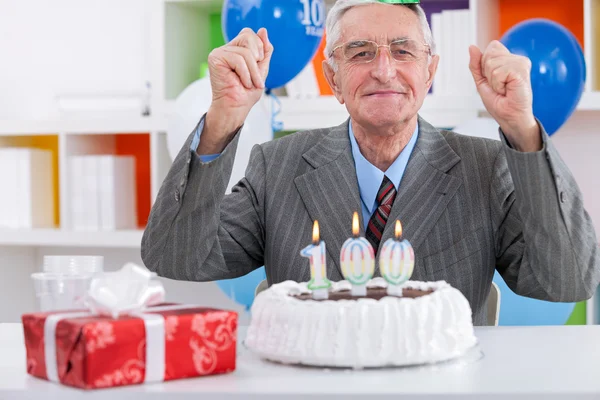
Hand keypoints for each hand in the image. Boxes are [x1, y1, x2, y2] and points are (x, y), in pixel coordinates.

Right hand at [199, 28, 273, 154]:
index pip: (249, 33)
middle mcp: (228, 49)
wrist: (236, 107)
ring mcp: (220, 52)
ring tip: (250, 84)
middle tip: (255, 76)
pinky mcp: (215, 58)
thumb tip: (263, 30)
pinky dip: (245, 73)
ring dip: (253, 72)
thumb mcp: (262, 69)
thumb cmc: (246, 93)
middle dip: (257, 58)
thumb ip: (264, 50)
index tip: (260, 63)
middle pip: (248, 36)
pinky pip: (238, 59)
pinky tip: (242, 82)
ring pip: (245, 52)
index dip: (259, 46)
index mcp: (237, 49)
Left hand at [469, 41, 541, 151]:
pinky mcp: (521, 70)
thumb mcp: (482, 81)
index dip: (485, 64)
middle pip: (490, 53)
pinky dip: (497, 84)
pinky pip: (497, 72)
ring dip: (493, 81)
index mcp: (509, 59)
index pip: (492, 47)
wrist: (509, 117)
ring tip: (503, 89)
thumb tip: (472, 47)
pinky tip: (507, 90)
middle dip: (488, 73)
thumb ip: (476, 64)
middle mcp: (517, 58)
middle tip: (499, 86)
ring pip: (492, 63)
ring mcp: (521, 63)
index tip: (494, 80)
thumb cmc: (499, 102)